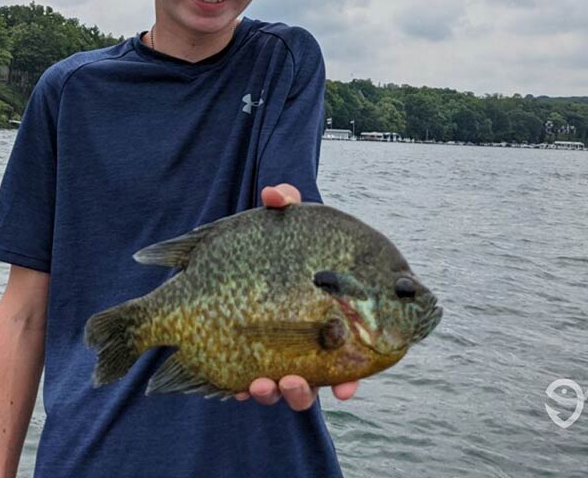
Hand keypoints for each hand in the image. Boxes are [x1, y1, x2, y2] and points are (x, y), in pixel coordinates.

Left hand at [233, 184, 360, 410]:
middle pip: (317, 382)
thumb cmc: (280, 239)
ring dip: (278, 394)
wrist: (241, 254)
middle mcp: (314, 342)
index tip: (345, 388)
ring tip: (263, 384)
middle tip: (295, 382)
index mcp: (332, 315)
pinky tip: (236, 387)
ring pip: (287, 388)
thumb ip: (285, 206)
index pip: (352, 355)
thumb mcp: (284, 223)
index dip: (350, 380)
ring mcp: (285, 354)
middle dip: (306, 391)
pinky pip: (252, 383)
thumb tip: (275, 194)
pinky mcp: (252, 357)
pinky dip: (245, 389)